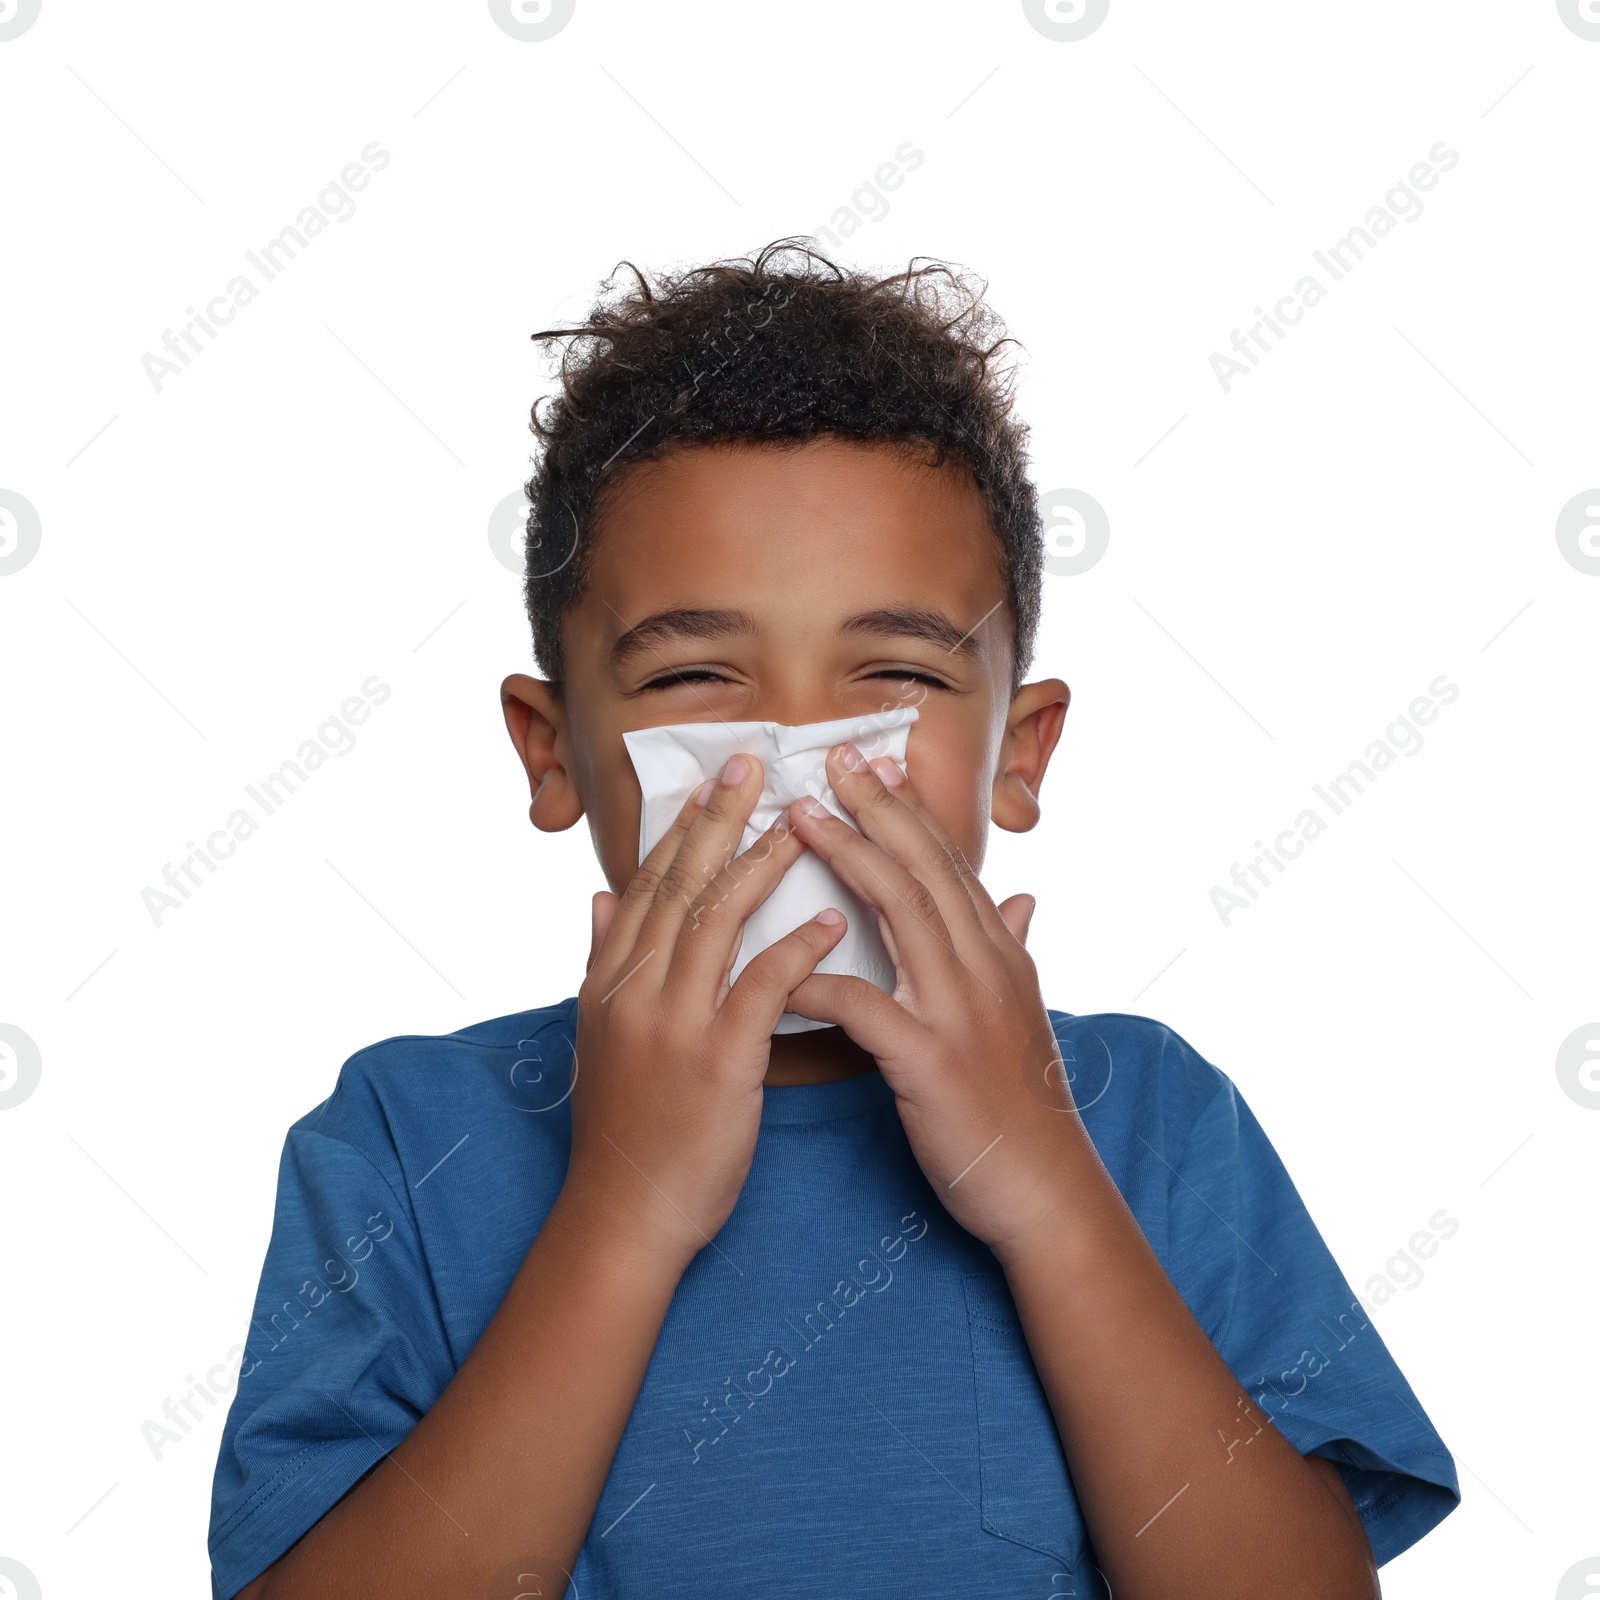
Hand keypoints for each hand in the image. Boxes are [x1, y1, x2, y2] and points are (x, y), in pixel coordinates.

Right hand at [563, 753, 846, 1263]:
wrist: (626, 1210)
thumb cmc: (625, 1124)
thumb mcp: (600, 1035)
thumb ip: (602, 961)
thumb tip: (598, 900)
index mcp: (609, 979)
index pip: (649, 883)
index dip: (684, 826)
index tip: (716, 779)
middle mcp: (634, 989)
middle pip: (680, 884)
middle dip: (719, 819)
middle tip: (754, 763)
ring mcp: (673, 1023)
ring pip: (717, 922)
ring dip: (763, 866)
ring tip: (808, 824)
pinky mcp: (715, 1061)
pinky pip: (761, 987)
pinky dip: (796, 948)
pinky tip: (830, 919)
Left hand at [784, 743, 1080, 1258]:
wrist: (1045, 1190)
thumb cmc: (1020, 1105)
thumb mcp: (1024, 1015)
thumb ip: (1014, 949)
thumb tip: (1023, 899)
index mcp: (1000, 955)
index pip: (950, 864)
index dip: (909, 811)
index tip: (874, 765)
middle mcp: (985, 969)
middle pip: (926, 867)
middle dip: (877, 808)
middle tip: (832, 759)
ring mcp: (959, 1010)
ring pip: (903, 911)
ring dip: (849, 858)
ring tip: (800, 819)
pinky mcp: (930, 1061)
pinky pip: (865, 1006)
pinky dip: (820, 980)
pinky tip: (781, 965)